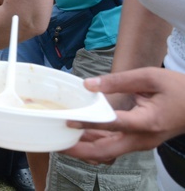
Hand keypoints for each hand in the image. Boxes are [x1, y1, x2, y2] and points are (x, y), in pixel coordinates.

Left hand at [63, 68, 184, 163]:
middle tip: (56, 144)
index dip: (88, 123)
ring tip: (61, 140)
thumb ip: (118, 81)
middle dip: (80, 150)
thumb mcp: (150, 77)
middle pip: (106, 151)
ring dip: (85, 148)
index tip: (68, 121)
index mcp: (147, 122)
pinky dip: (96, 143)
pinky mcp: (139, 141)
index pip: (112, 124)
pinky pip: (114, 147)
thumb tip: (89, 85)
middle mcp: (142, 138)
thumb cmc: (178, 88)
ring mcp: (141, 143)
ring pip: (108, 152)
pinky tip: (79, 134)